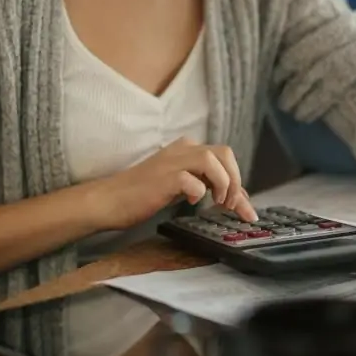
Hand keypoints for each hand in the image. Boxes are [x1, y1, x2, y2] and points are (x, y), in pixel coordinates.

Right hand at [98, 137, 256, 229]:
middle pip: (224, 152)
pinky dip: (198, 191)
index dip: (238, 181)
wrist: (110, 200)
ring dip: (223, 183)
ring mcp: (172, 162)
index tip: (244, 206)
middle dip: (235, 180)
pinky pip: (192, 179)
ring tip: (218, 202)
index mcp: (186, 149)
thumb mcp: (181, 187)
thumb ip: (205, 185)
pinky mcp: (164, 178)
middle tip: (231, 204)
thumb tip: (237, 199)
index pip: (224, 157)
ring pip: (212, 160)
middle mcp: (182, 150)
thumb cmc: (143, 194)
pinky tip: (193, 201)